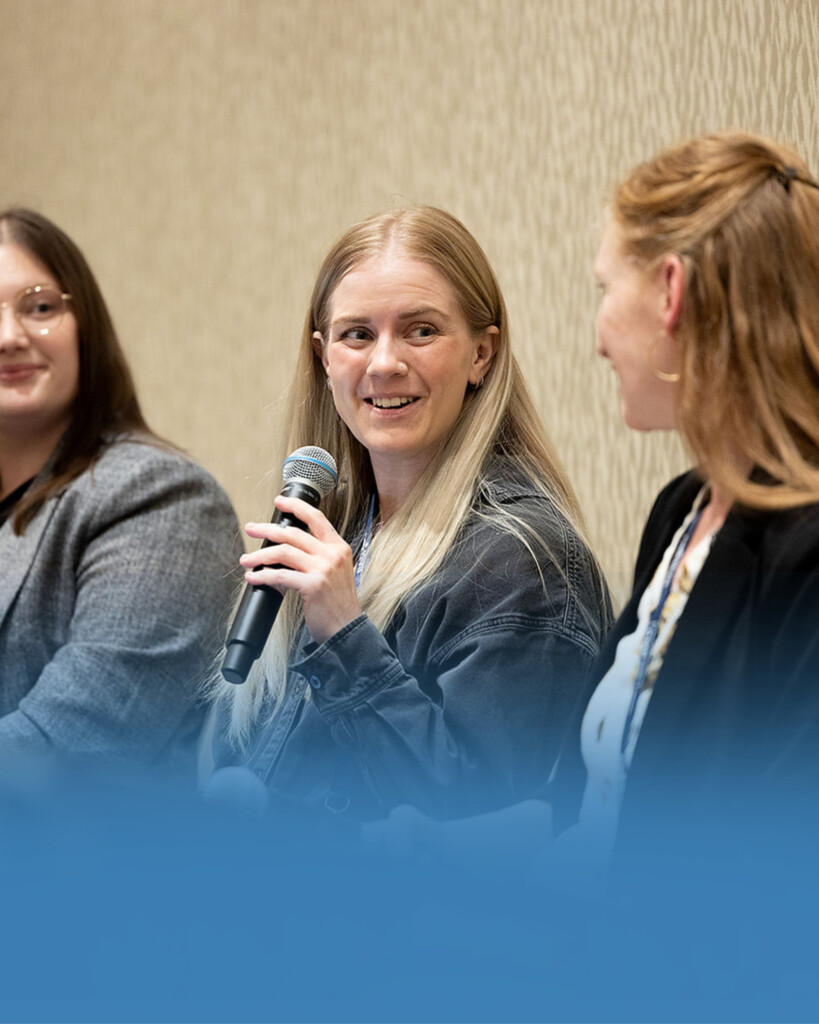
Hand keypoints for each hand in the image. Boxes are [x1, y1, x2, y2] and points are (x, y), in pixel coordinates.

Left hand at [240, 495, 361, 644]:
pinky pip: (280, 576)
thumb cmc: (337, 603)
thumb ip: (318, 556)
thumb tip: (286, 547)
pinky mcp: (313, 585)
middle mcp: (332, 554)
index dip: (296, 507)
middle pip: (293, 533)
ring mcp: (323, 569)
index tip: (279, 502)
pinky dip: (262, 576)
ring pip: (283, 552)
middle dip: (266, 529)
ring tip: (246, 560)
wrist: (347, 628)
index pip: (316, 518)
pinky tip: (252, 577)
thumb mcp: (335, 571)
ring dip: (259, 555)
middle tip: (251, 528)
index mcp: (338, 547)